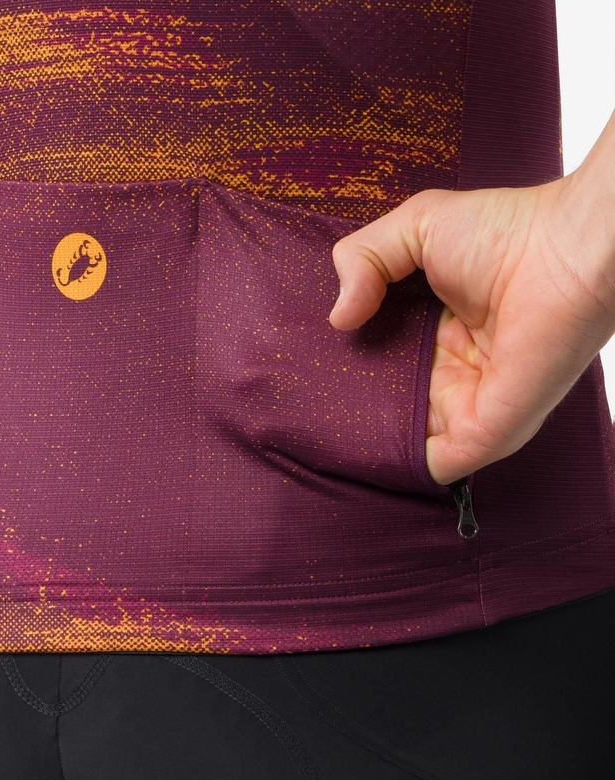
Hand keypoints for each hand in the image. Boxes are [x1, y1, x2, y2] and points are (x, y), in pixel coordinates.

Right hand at [329, 173, 614, 485]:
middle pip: (387, 403)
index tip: (303, 365)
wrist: (565, 251)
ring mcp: (467, 403)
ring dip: (368, 442)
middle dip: (349, 407)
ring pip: (406, 438)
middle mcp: (448, 371)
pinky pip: (435, 463)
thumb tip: (337, 319)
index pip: (381, 360)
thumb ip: (361, 259)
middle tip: (301, 408)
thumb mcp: (414, 227)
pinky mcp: (485, 429)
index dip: (345, 362)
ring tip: (318, 439)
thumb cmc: (503, 232)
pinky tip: (359, 455)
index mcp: (434, 330)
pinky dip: (399, 464)